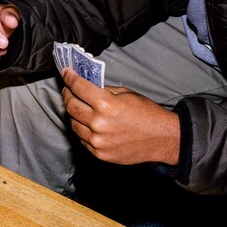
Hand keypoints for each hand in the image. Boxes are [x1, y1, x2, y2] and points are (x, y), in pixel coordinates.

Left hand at [61, 70, 180, 164]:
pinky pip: (82, 139)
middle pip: (71, 107)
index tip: (66, 73)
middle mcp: (98, 123)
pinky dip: (82, 130)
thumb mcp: (127, 94)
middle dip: (67, 96)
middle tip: (68, 91)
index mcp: (106, 104)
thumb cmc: (147, 114)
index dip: (70, 79)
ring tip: (77, 107)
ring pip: (74, 124)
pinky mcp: (99, 153)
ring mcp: (97, 140)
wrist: (160, 138)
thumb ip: (105, 91)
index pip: (79, 88)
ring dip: (73, 114)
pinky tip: (87, 124)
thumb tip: (88, 87)